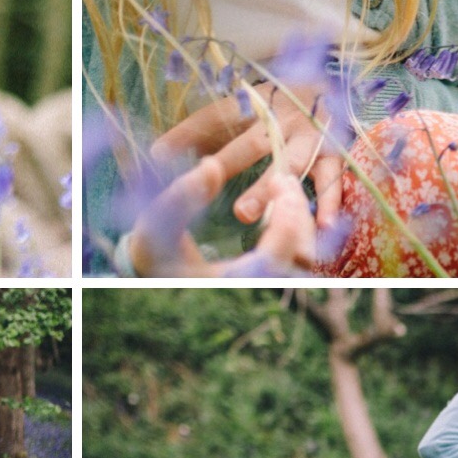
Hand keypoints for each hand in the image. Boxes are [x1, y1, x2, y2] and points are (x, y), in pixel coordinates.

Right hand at [128, 152, 316, 276]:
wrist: (154, 272)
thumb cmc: (154, 250)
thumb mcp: (158, 222)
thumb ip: (181, 195)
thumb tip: (211, 166)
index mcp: (226, 284)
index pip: (273, 259)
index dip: (286, 221)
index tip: (278, 182)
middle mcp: (250, 291)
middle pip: (299, 261)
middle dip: (298, 215)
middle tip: (285, 180)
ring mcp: (261, 288)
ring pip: (303, 261)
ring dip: (300, 222)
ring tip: (285, 189)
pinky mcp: (266, 279)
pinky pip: (296, 258)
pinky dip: (297, 231)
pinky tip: (284, 206)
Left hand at [152, 88, 343, 239]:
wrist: (330, 86)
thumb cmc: (273, 108)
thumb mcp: (240, 109)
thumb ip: (201, 131)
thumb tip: (157, 153)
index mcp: (253, 103)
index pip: (216, 116)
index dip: (189, 133)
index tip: (160, 153)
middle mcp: (281, 117)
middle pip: (253, 142)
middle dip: (229, 163)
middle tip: (209, 189)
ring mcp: (309, 135)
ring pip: (291, 163)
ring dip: (269, 188)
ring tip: (247, 215)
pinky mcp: (333, 153)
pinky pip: (332, 180)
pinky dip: (329, 202)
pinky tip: (322, 225)